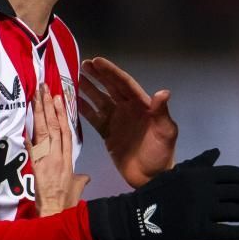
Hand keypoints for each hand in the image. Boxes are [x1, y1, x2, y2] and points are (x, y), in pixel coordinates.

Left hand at [28, 82, 89, 215]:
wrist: (57, 215)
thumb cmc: (67, 203)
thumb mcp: (77, 188)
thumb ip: (80, 179)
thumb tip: (85, 176)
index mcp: (69, 158)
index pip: (66, 130)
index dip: (62, 113)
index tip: (58, 98)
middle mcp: (59, 156)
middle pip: (54, 126)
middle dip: (49, 106)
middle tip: (44, 89)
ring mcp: (48, 161)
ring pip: (44, 133)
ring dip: (39, 113)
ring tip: (37, 97)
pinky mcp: (37, 169)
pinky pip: (32, 150)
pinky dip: (29, 138)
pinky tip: (25, 125)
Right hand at [78, 57, 178, 187]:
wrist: (151, 178)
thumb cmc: (161, 154)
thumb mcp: (165, 132)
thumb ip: (161, 112)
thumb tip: (163, 92)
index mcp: (142, 105)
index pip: (124, 84)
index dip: (111, 72)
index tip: (97, 61)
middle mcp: (128, 108)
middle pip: (110, 87)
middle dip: (97, 75)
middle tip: (82, 64)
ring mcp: (117, 120)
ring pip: (100, 100)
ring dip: (88, 89)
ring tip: (73, 78)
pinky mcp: (107, 133)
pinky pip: (93, 118)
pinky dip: (84, 109)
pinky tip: (72, 102)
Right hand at [85, 148, 238, 239]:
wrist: (134, 217)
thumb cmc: (155, 194)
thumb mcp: (177, 173)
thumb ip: (199, 164)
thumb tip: (217, 153)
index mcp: (200, 174)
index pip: (235, 175)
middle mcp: (205, 190)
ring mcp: (202, 211)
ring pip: (238, 212)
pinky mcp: (198, 231)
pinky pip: (228, 231)